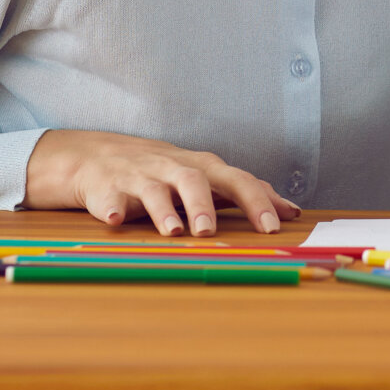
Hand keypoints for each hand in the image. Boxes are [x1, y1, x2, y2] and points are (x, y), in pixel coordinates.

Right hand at [23, 129, 299, 235]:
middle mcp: (173, 168)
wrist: (98, 157)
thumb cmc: (165, 173)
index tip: (276, 226)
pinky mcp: (106, 187)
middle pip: (194, 179)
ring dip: (163, 210)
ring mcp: (139, 177)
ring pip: (154, 189)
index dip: (257, 201)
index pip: (237, 180)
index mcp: (202, 168)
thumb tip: (291, 210)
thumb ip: (246, 192)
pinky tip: (113, 221)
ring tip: (172, 231)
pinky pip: (107, 198)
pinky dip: (110, 208)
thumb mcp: (207, 177)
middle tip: (211, 232)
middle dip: (204, 204)